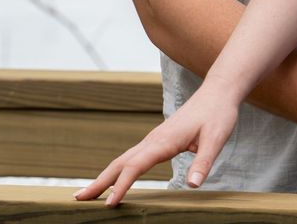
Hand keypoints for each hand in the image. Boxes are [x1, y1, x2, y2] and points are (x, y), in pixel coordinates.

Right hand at [73, 86, 239, 205]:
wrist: (218, 92)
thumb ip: (204, 163)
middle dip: (99, 181)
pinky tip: (114, 180)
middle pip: (120, 163)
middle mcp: (153, 139)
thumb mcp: (216, 139)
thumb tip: (192, 186)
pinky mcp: (157, 140)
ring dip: (104, 177)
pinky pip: (132, 157)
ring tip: (88, 193)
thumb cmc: (218, 115)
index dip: (122, 186)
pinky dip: (117, 170)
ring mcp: (153, 139)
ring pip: (123, 159)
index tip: (110, 204)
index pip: (136, 166)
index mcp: (164, 141)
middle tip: (78, 199)